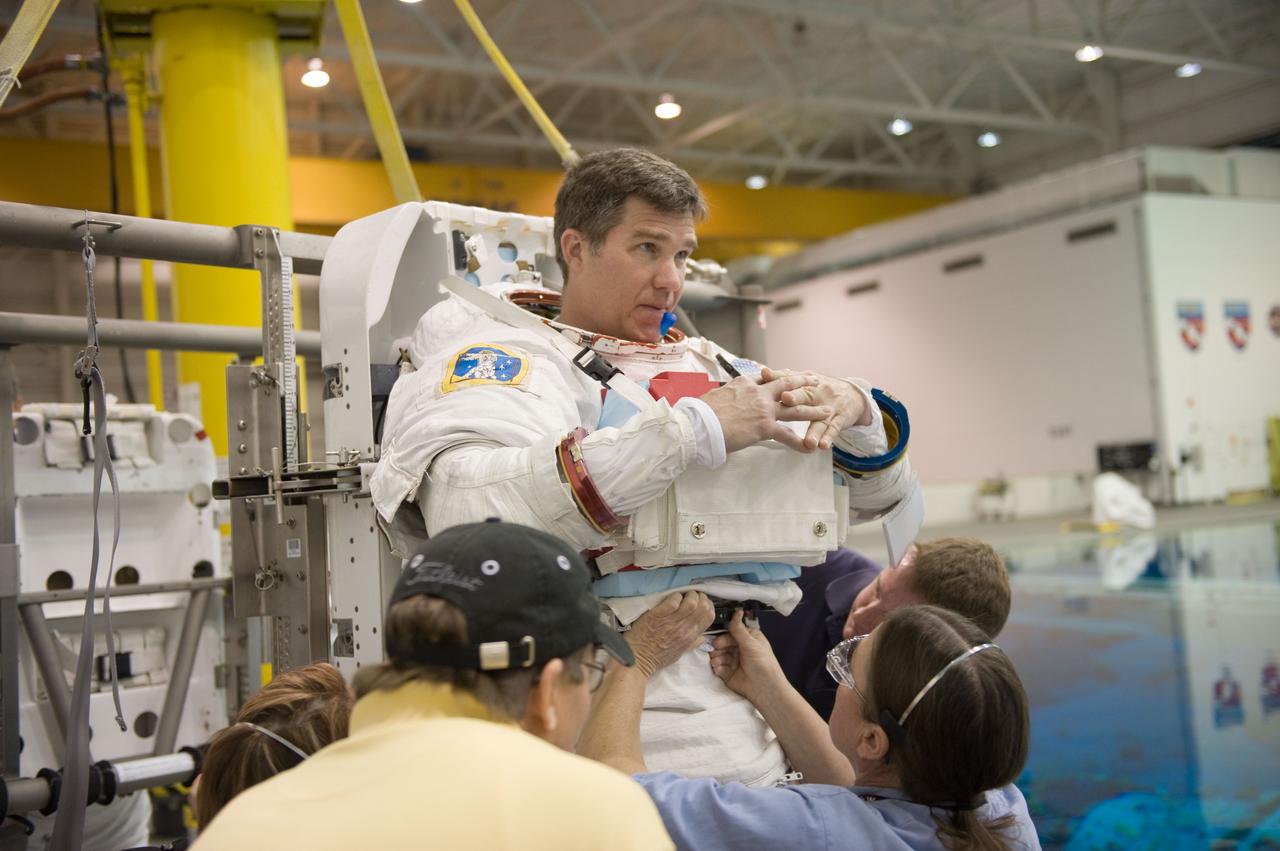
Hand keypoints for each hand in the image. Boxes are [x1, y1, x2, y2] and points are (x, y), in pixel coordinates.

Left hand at [626, 591, 714, 677]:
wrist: (637, 659)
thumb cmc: (657, 657)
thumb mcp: (679, 653)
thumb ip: (692, 643)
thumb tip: (703, 637)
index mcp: (690, 637)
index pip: (709, 616)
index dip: (708, 605)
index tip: (702, 602)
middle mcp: (684, 628)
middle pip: (703, 607)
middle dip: (700, 597)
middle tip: (693, 596)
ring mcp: (671, 621)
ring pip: (691, 602)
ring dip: (688, 595)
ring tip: (683, 595)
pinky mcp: (658, 615)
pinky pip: (673, 600)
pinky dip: (675, 596)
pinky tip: (671, 598)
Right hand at [700, 373, 832, 452]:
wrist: (698, 424)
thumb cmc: (699, 412)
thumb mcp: (714, 395)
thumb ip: (724, 395)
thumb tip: (720, 399)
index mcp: (743, 383)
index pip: (764, 377)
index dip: (776, 377)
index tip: (784, 374)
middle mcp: (757, 392)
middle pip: (786, 384)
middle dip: (803, 381)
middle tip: (815, 380)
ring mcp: (763, 409)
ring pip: (795, 407)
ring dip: (813, 409)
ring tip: (827, 410)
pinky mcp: (764, 427)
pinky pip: (787, 435)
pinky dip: (799, 442)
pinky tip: (810, 447)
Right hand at [708, 610, 785, 700]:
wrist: (765, 689)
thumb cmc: (763, 664)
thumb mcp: (751, 644)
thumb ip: (739, 629)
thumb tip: (737, 611)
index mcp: (747, 638)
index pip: (730, 633)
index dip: (722, 637)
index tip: (717, 641)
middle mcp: (739, 648)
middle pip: (721, 644)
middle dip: (717, 648)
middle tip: (715, 652)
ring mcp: (733, 660)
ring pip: (718, 655)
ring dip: (716, 658)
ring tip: (717, 662)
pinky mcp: (728, 673)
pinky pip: (718, 667)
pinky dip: (717, 667)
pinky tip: (719, 669)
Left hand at [762, 367, 869, 450]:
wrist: (853, 395)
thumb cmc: (820, 389)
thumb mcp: (805, 381)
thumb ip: (784, 378)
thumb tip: (763, 372)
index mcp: (807, 382)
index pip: (791, 380)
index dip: (779, 378)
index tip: (765, 376)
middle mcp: (818, 393)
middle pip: (806, 395)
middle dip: (796, 397)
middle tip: (785, 399)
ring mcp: (830, 407)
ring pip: (820, 419)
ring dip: (813, 431)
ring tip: (808, 442)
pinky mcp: (840, 420)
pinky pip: (833, 430)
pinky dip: (828, 437)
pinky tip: (822, 446)